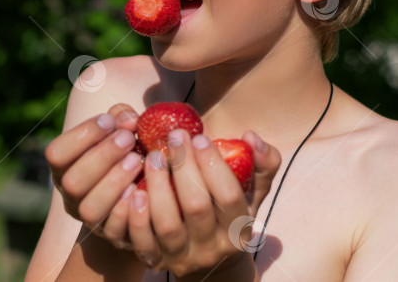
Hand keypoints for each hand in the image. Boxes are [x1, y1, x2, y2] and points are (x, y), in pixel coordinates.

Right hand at [45, 103, 143, 244]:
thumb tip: (127, 119)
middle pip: (72, 182)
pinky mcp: (110, 234)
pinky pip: (113, 229)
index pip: (56, 153)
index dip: (82, 136)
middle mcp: (69, 194)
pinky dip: (127, 208)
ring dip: (114, 182)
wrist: (139, 190)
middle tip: (128, 139)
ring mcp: (87, 217)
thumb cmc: (126, 150)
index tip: (110, 121)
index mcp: (64, 166)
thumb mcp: (121, 129)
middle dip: (102, 157)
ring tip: (137, 160)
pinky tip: (141, 188)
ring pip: (89, 209)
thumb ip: (121, 118)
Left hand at [126, 128, 280, 277]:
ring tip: (153, 156)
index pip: (229, 197)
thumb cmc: (229, 213)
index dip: (213, 164)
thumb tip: (252, 136)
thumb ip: (262, 164)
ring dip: (158, 185)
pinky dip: (137, 215)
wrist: (209, 261)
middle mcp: (212, 249)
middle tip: (174, 137)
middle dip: (184, 166)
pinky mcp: (155, 261)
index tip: (199, 137)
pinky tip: (135, 188)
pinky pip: (142, 241)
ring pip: (167, 223)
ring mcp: (182, 258)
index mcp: (239, 231)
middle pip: (196, 206)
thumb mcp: (252, 193)